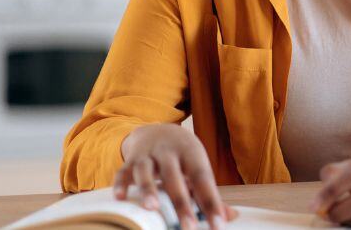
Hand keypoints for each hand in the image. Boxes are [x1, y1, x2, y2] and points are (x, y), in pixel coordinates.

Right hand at [114, 123, 238, 229]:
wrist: (158, 130)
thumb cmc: (183, 157)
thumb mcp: (197, 167)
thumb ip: (209, 193)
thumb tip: (230, 217)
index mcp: (192, 153)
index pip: (203, 178)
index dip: (211, 202)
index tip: (218, 224)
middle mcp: (169, 151)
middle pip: (174, 176)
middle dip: (181, 202)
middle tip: (189, 227)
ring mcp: (147, 154)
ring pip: (145, 170)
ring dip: (148, 188)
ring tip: (152, 208)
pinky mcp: (129, 160)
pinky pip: (122, 171)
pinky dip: (120, 184)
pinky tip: (120, 198)